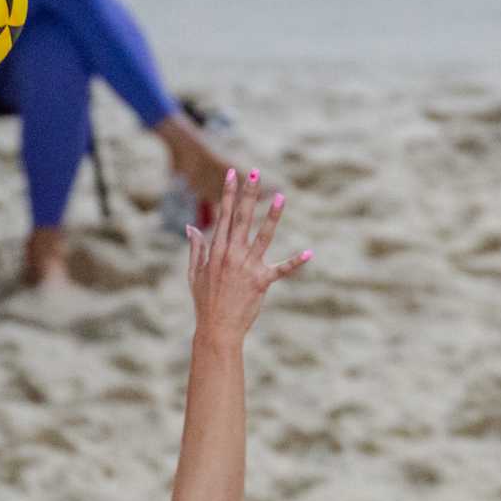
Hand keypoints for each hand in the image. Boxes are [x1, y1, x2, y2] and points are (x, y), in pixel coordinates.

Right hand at [187, 169, 307, 346]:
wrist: (216, 327)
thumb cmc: (205, 301)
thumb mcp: (194, 272)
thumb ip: (195, 248)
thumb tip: (191, 227)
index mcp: (216, 250)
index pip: (224, 215)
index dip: (228, 193)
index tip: (233, 174)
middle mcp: (231, 254)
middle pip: (242, 218)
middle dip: (248, 194)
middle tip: (255, 173)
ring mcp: (247, 267)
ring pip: (262, 236)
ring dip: (272, 216)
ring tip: (281, 197)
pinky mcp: (261, 281)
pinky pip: (281, 270)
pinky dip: (295, 263)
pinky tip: (309, 253)